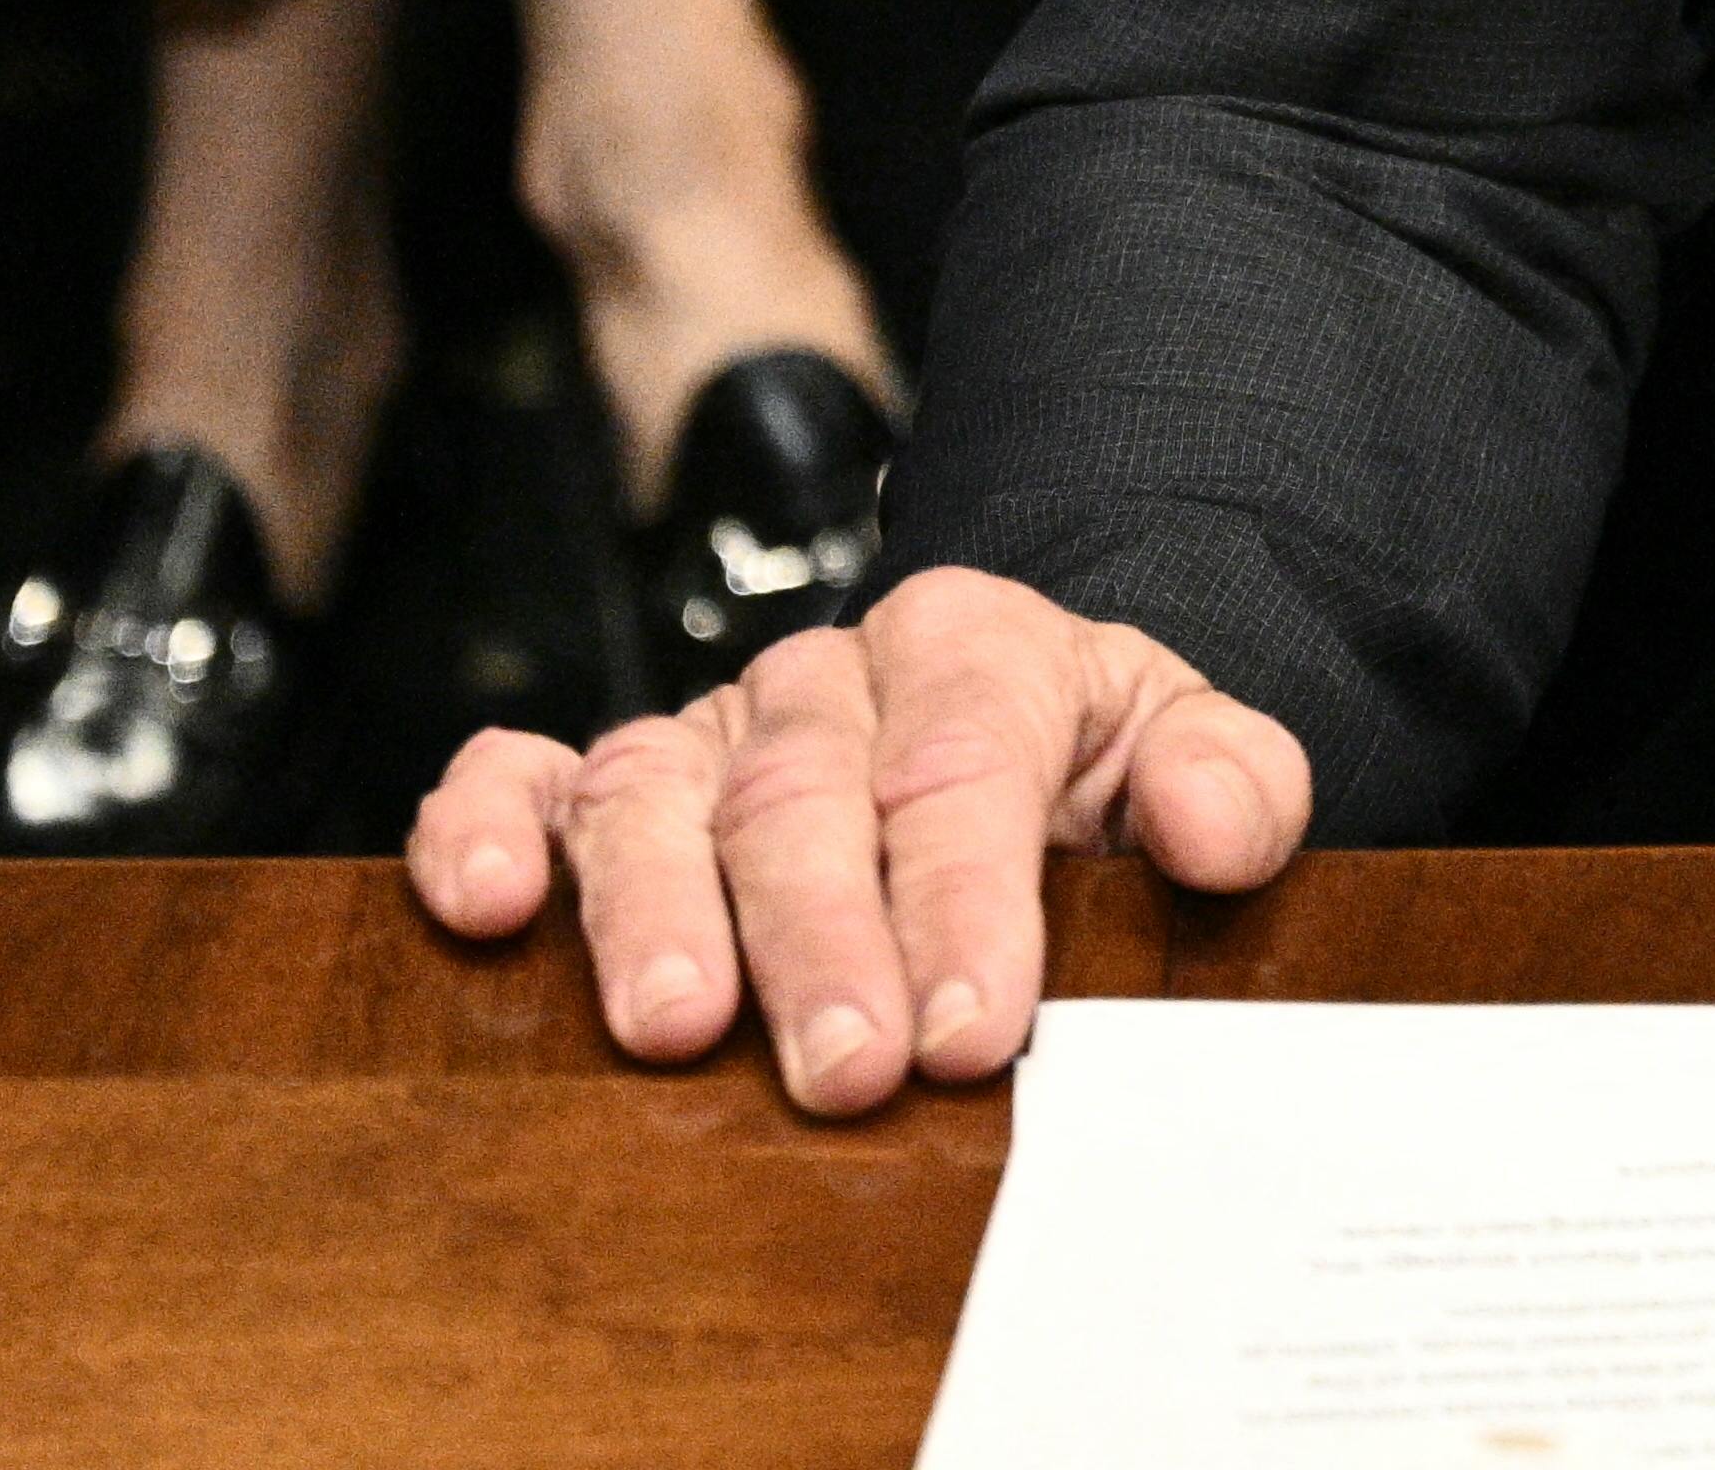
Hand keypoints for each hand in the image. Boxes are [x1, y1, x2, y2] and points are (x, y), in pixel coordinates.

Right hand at [406, 561, 1311, 1111]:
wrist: (1010, 742)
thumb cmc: (1083, 775)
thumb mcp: (1182, 751)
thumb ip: (1232, 778)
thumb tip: (1214, 826)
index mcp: (970, 646)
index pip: (960, 759)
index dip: (961, 892)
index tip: (974, 1020)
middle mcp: (822, 682)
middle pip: (805, 795)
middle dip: (824, 940)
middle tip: (847, 1067)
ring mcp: (703, 733)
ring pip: (654, 795)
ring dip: (657, 913)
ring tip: (675, 1027)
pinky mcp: (598, 788)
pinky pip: (520, 779)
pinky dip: (483, 828)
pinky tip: (482, 907)